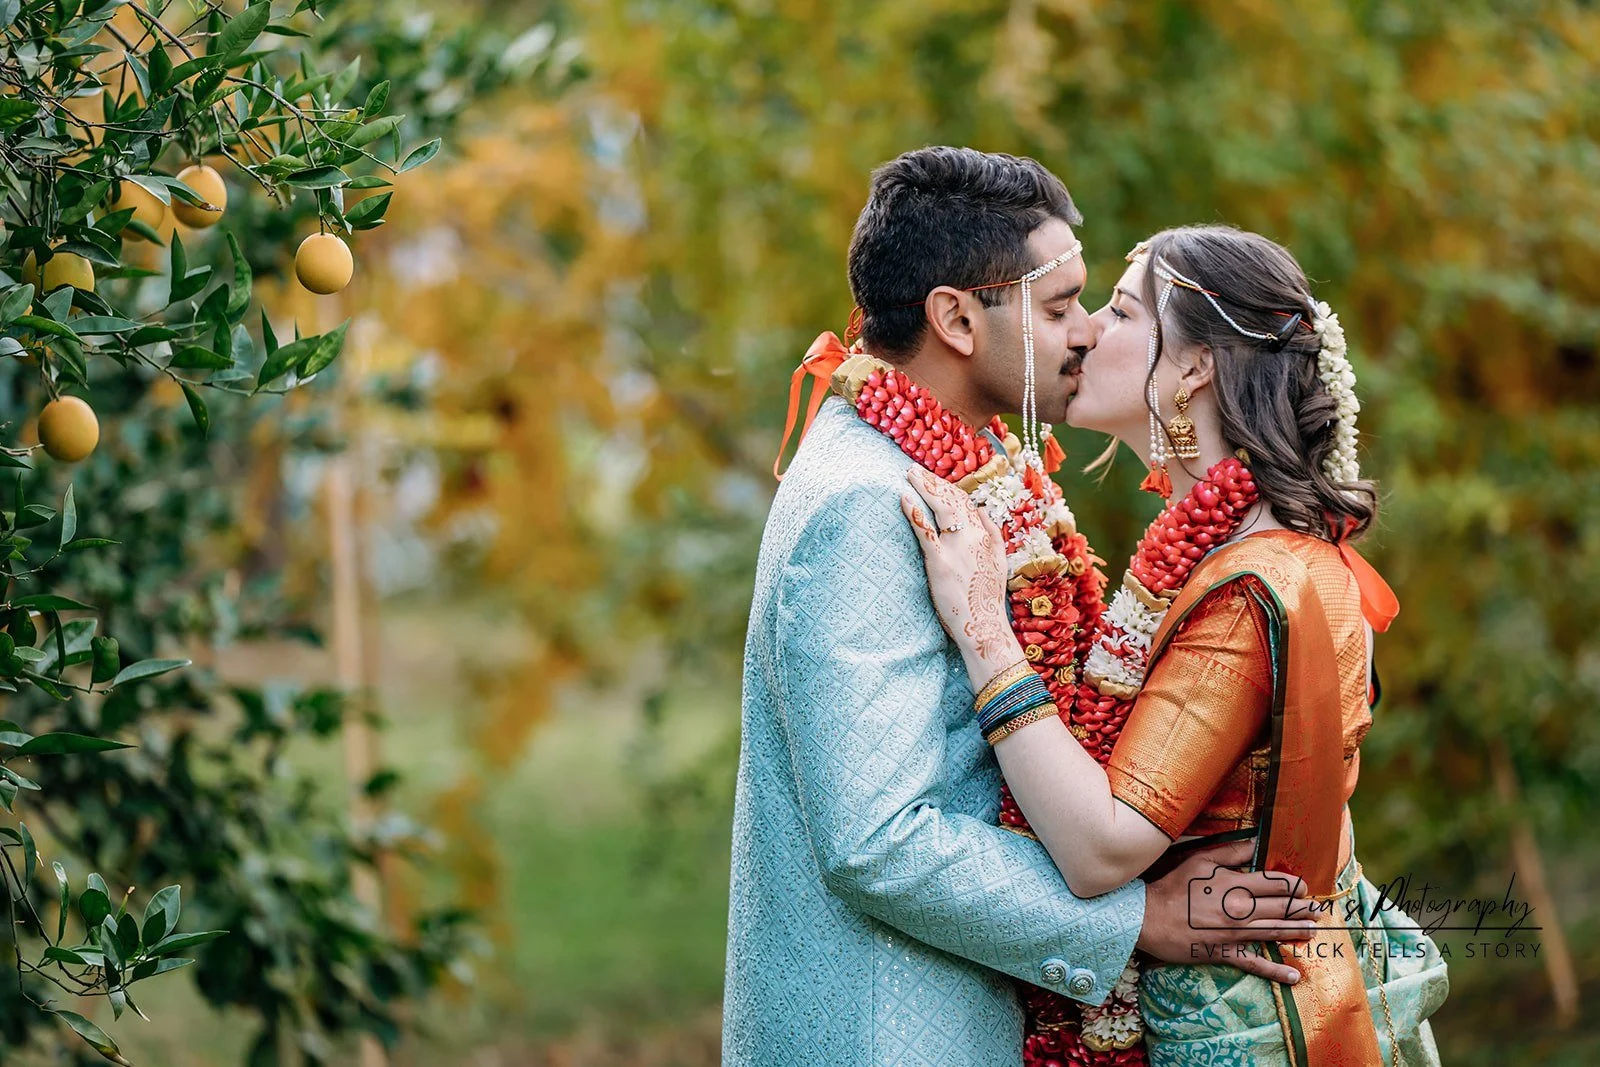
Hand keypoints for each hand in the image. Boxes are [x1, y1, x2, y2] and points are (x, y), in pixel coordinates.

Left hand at [900, 465, 1020, 684]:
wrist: (983, 625)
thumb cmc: (987, 597)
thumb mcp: (1000, 561)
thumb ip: (993, 533)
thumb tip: (983, 510)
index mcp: (986, 535)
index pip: (965, 502)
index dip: (947, 487)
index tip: (933, 479)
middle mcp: (973, 536)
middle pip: (951, 499)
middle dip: (932, 481)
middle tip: (914, 469)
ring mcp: (956, 547)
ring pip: (940, 507)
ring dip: (923, 487)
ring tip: (909, 475)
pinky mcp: (939, 561)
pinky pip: (925, 530)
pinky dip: (914, 511)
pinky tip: (904, 497)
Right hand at [1137, 840, 1314, 984]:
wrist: (1148, 918)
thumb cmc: (1173, 886)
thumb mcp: (1200, 861)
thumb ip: (1231, 852)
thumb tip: (1256, 842)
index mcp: (1234, 884)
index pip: (1275, 884)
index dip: (1294, 885)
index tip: (1303, 886)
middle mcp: (1239, 910)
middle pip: (1281, 908)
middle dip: (1302, 908)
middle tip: (1318, 909)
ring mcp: (1233, 934)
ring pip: (1274, 932)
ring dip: (1297, 931)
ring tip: (1314, 929)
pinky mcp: (1225, 953)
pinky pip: (1254, 963)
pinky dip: (1275, 971)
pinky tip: (1294, 976)